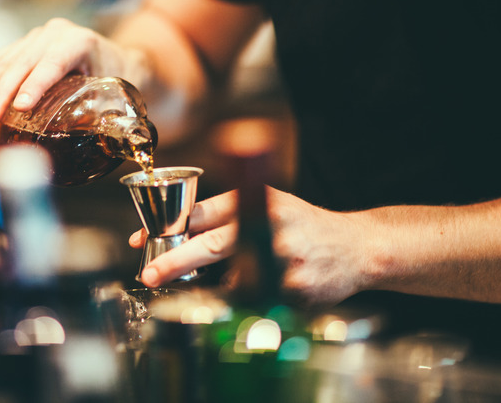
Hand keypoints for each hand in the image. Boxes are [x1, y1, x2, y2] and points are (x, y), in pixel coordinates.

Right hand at [0, 17, 148, 127]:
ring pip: (1, 61)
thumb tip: (84, 149)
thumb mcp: (117, 95)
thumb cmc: (120, 80)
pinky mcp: (22, 46)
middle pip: (20, 62)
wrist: (120, 61)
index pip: (53, 63)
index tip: (20, 107)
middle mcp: (54, 34)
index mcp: (80, 42)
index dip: (34, 85)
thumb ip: (101, 116)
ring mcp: (36, 38)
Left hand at [132, 187, 374, 308]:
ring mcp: (284, 260)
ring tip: (259, 272)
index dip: (170, 227)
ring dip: (226, 285)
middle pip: (212, 245)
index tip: (142, 240)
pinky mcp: (296, 290)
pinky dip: (255, 298)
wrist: (358, 248)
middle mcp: (271, 226)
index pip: (205, 212)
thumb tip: (178, 234)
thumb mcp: (269, 203)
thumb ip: (228, 214)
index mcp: (260, 200)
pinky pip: (257, 301)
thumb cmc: (304, 225)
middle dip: (175, 261)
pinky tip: (276, 285)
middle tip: (150, 275)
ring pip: (232, 282)